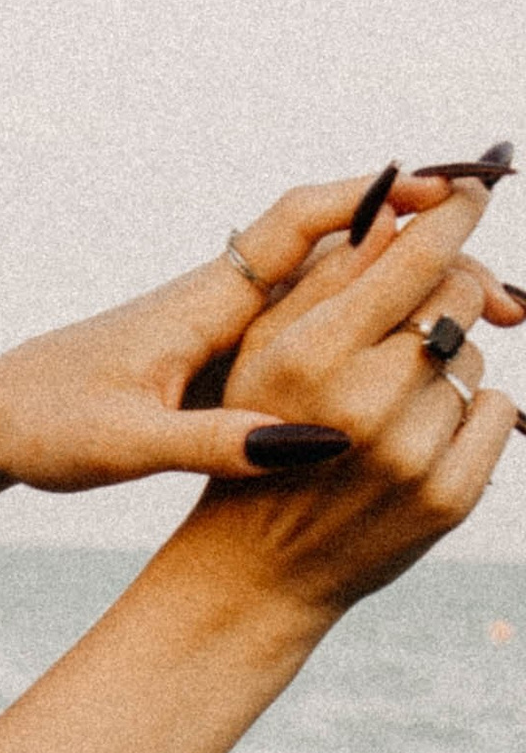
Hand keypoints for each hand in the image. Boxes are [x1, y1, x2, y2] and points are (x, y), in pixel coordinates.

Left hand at [0, 171, 520, 496]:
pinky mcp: (217, 355)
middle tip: (507, 285)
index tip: (446, 193)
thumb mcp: (130, 444)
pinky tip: (416, 356)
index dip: (373, 199)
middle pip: (340, 250)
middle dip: (424, 250)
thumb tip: (312, 446)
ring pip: (334, 289)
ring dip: (407, 290)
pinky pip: (312, 325)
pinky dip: (368, 325)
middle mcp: (220, 298)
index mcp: (202, 301)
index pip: (300, 223)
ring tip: (494, 314)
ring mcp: (221, 324)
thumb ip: (218, 443)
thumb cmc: (48, 424)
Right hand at [173, 181, 516, 618]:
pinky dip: (472, 410)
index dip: (456, 209)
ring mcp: (412, 454)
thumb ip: (326, 278)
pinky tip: (421, 433)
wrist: (254, 569)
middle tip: (406, 323)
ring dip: (445, 365)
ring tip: (390, 403)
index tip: (476, 182)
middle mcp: (364, 401)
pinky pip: (498, 410)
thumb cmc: (255, 440)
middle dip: (444, 295)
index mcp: (311, 354)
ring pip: (475, 356)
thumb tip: (401, 211)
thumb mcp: (262, 354)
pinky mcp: (447, 497)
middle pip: (458, 297)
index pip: (416, 255)